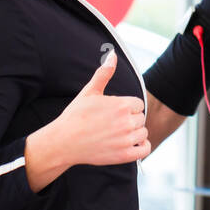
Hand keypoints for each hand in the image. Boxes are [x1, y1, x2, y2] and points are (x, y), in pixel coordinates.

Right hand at [52, 51, 149, 165]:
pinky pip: (145, 149)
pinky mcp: (124, 155)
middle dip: (129, 120)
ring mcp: (126, 140)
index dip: (127, 107)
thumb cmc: (75, 116)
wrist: (63, 142)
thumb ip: (104, 73)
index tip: (114, 112)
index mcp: (121, 105)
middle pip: (140, 118)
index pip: (138, 104)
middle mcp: (126, 122)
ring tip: (117, 134)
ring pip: (143, 133)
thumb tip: (112, 54)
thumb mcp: (89, 91)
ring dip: (134, 134)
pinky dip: (141, 147)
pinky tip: (130, 144)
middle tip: (112, 124)